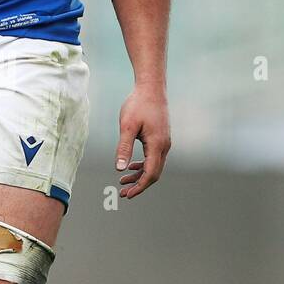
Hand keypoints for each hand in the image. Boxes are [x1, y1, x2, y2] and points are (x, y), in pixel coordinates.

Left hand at [115, 83, 170, 198]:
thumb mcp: (127, 126)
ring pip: (154, 166)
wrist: (151, 88)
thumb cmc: (138, 105)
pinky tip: (132, 166)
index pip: (150, 174)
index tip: (128, 195)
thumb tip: (119, 168)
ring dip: (139, 175)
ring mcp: (164, 142)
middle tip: (123, 193)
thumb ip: (124, 148)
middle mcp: (164, 146)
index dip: (139, 187)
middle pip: (154, 173)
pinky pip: (154, 157)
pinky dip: (143, 165)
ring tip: (123, 181)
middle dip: (139, 184)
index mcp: (157, 145)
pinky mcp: (161, 138)